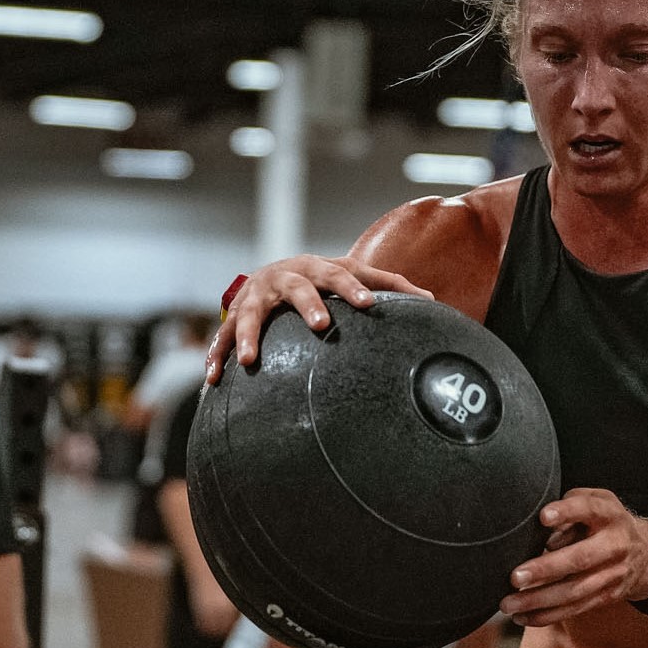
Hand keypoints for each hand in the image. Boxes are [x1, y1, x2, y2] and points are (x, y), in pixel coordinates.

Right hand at [206, 255, 432, 383]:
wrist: (271, 273)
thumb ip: (387, 284)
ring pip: (250, 314)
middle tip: (322, 326)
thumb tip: (432, 301)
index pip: (339, 274)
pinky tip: (214, 378)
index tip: (369, 305)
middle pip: (297, 288)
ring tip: (251, 360)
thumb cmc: (321, 279)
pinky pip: (222, 337)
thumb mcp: (349, 275)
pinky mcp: (235, 316)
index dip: (353, 288)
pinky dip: (216, 356)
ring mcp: (256, 297)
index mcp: (316, 268)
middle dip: (308, 305)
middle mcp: (285, 278)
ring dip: (249, 335)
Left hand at [500, 488, 647, 626]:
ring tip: (509, 603)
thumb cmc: (605, 521)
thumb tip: (542, 528)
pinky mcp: (606, 597)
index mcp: (610, 515)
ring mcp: (612, 575)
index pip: (590, 509)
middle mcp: (614, 545)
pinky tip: (523, 616)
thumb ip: (572, 506)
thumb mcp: (597, 501)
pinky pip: (575, 609)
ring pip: (574, 591)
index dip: (568, 511)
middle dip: (546, 569)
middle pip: (580, 558)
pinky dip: (547, 615)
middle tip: (515, 577)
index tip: (543, 517)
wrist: (646, 553)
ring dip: (539, 600)